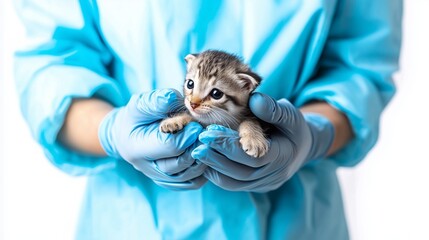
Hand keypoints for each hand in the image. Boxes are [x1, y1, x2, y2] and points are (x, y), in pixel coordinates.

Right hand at [98, 89, 206, 189]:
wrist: (130, 137)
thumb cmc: (137, 117)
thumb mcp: (140, 104)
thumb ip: (155, 101)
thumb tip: (173, 97)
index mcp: (137, 148)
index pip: (169, 145)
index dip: (187, 134)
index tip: (197, 123)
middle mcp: (148, 168)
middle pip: (181, 163)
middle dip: (197, 145)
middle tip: (207, 132)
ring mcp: (161, 179)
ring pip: (190, 176)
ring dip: (204, 158)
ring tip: (208, 142)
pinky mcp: (172, 183)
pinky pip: (193, 182)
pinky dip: (204, 170)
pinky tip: (207, 154)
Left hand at [191, 93, 333, 191]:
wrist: (300, 147)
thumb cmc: (292, 126)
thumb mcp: (289, 113)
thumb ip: (272, 108)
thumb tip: (254, 100)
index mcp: (282, 156)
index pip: (254, 157)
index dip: (230, 146)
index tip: (209, 133)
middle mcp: (273, 174)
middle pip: (240, 172)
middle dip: (217, 157)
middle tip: (197, 144)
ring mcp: (263, 184)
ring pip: (233, 182)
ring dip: (213, 167)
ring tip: (196, 151)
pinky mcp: (254, 187)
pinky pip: (231, 184)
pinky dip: (216, 173)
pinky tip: (204, 159)